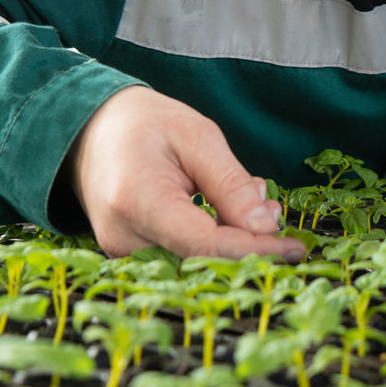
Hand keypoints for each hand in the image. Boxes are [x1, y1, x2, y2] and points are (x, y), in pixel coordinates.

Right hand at [69, 86, 305, 261]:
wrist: (89, 128)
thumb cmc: (143, 124)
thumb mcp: (197, 136)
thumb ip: (231, 184)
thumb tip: (265, 228)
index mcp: (138, 201)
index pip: (206, 245)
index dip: (256, 251)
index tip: (295, 248)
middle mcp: (124, 237)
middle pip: (203, 261)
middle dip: (249, 243)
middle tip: (274, 209)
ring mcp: (123, 250)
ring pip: (195, 262)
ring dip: (234, 240)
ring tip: (251, 199)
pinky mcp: (130, 254)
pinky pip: (181, 256)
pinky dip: (213, 239)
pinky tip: (227, 211)